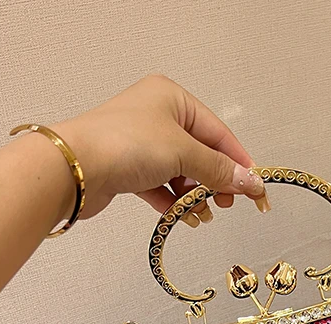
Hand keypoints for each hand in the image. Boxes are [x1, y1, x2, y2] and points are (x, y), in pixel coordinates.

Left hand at [53, 74, 268, 224]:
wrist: (76, 168)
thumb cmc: (126, 144)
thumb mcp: (184, 153)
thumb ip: (219, 170)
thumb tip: (251, 183)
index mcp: (173, 99)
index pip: (218, 133)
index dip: (238, 162)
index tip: (254, 189)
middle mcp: (157, 117)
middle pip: (201, 154)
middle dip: (215, 182)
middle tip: (225, 204)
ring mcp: (142, 144)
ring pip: (182, 174)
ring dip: (194, 197)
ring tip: (200, 214)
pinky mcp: (129, 170)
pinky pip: (162, 187)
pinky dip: (174, 203)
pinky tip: (183, 217)